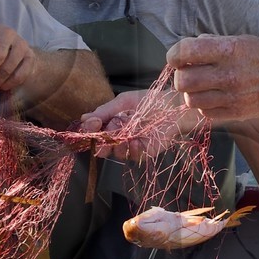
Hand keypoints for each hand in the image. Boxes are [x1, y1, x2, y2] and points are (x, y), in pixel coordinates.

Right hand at [78, 88, 199, 160]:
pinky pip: (133, 157)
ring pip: (116, 153)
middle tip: (104, 133)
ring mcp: (132, 145)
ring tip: (124, 134)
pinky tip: (136, 141)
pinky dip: (133, 149)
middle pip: (103, 145)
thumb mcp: (124, 101)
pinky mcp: (145, 152)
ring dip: (117, 144)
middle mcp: (120, 136)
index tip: (91, 123)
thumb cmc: (151, 101)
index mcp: (113, 122)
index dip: (91, 129)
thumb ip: (105, 110)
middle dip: (101, 140)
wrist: (175, 107)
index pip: (96, 130)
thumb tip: (84, 118)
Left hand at [168, 35, 258, 121]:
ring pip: (190, 99)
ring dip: (190, 93)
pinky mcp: (237, 112)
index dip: (174, 55)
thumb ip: (210, 44)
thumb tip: (184, 52)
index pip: (185, 51)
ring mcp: (233, 96)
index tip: (176, 58)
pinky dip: (204, 106)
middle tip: (188, 73)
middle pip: (183, 80)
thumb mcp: (239, 41)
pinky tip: (212, 97)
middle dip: (180, 76)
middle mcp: (229, 74)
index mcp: (229, 50)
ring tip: (200, 87)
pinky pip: (205, 113)